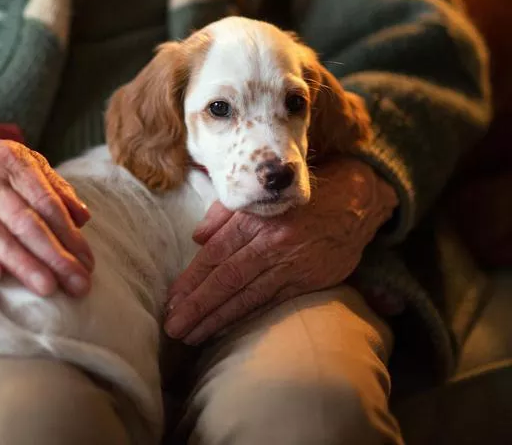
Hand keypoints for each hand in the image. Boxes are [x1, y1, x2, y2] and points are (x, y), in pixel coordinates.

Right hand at [0, 123, 93, 296]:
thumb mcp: (19, 163)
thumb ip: (53, 188)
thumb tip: (83, 217)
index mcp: (13, 161)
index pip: (46, 202)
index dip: (69, 234)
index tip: (88, 262)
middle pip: (25, 221)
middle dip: (54, 255)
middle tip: (77, 283)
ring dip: (22, 263)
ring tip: (47, 288)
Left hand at [164, 158, 397, 344]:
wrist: (355, 200)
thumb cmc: (298, 194)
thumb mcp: (259, 193)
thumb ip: (224, 214)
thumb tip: (196, 238)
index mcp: (255, 219)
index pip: (215, 254)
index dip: (191, 279)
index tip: (172, 299)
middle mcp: (272, 243)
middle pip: (227, 279)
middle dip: (198, 306)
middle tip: (174, 327)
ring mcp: (292, 265)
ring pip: (248, 296)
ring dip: (217, 319)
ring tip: (192, 335)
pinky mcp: (309, 281)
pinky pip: (272, 302)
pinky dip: (248, 317)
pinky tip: (227, 329)